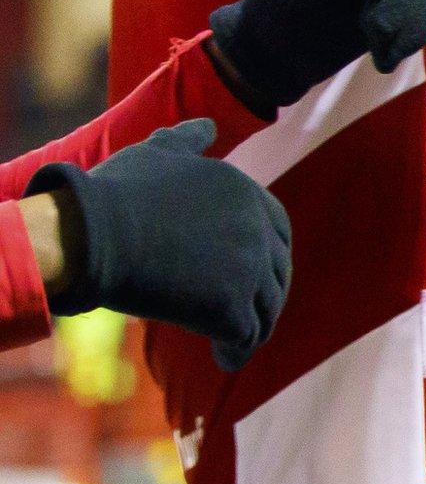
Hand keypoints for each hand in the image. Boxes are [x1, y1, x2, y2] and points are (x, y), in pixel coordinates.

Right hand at [26, 119, 289, 370]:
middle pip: (277, 271)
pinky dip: (239, 350)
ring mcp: (248, 267)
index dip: (268, 256)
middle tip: (245, 315)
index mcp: (245, 192)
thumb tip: (209, 125)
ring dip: (254, 328)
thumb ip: (188, 140)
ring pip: (266, 307)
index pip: (278, 230)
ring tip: (232, 345)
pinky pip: (247, 336)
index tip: (248, 276)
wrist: (90, 234)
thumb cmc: (113, 195)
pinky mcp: (230, 305)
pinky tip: (225, 358)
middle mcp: (256, 227)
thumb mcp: (157, 153)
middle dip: (266, 295)